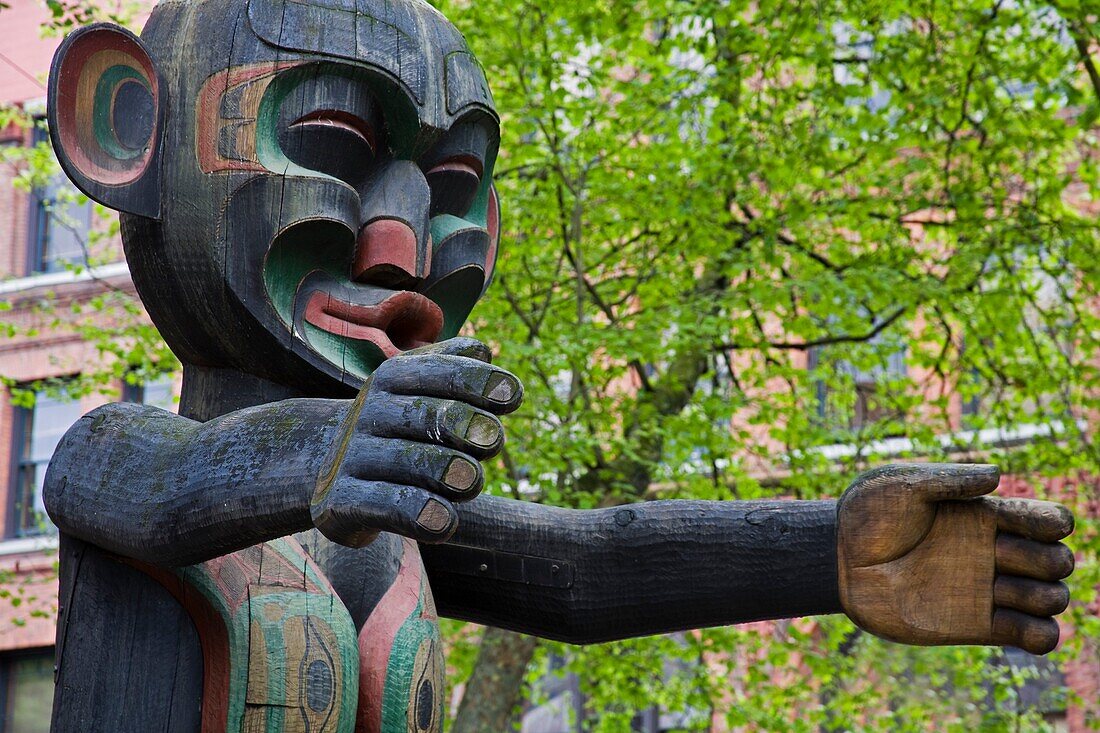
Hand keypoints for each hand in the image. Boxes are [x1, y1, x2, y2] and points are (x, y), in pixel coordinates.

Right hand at [311, 337, 522, 546]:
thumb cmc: (402, 429)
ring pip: (414, 462)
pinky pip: (389, 505)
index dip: (480, 382)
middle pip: (431, 416)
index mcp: (392, 378)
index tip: (513, 396)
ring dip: (454, 473)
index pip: (442, 372)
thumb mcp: (421, 391)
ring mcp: (352, 456)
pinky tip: (448, 521)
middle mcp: (369, 412)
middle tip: (494, 442)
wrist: (333, 472)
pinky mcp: (341, 501)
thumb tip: (484, 352)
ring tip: (471, 482)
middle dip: (471, 428)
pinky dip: (423, 514)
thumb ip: (455, 369)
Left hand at [837, 463, 1073, 654]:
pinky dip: (1043, 636)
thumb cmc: (865, 516)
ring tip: (997, 589)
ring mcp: (986, 590)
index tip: (1024, 524)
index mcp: (983, 515)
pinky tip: (1014, 623)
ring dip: (1043, 596)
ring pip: (1054, 598)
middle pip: (1059, 561)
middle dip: (1047, 560)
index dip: (1051, 522)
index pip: (1047, 520)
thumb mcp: (900, 484)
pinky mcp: (976, 626)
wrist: (837, 561)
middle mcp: (992, 552)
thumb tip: (997, 476)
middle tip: (997, 554)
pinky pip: (1035, 637)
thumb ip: (948, 479)